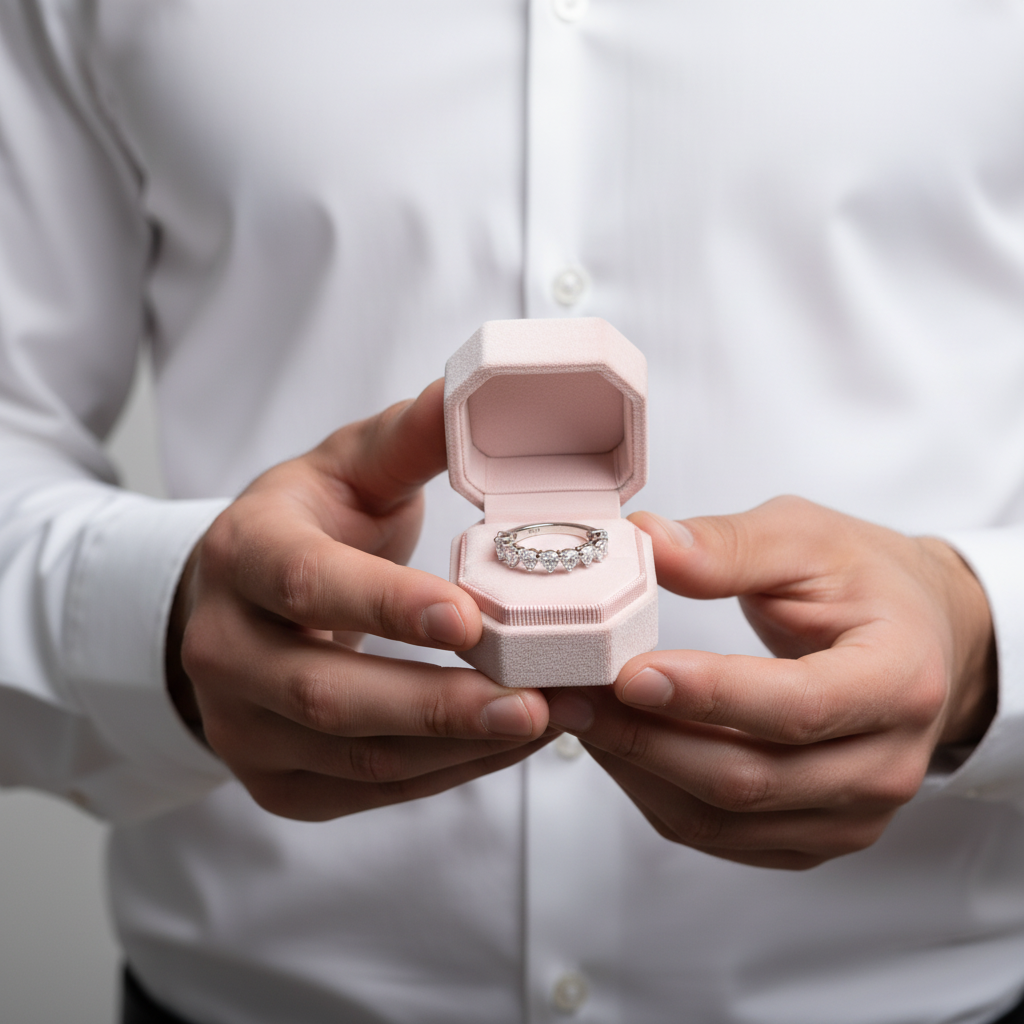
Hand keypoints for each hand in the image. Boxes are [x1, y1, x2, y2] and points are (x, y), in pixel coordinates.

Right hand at [167, 380, 549, 820]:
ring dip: (458, 748)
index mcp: (243, 554)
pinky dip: (443, 775)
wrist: (241, 602)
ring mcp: (241, 725)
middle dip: (439, 705)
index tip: (471, 619)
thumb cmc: (307, 526)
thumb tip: (473, 393)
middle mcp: (224, 647)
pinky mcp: (274, 778)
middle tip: (538, 701)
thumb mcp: (347, 468)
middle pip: (326, 693)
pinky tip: (507, 746)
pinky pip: (364, 791)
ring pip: (353, 756)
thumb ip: (409, 438)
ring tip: (551, 723)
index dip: (385, 605)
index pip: (306, 583)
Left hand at [547, 496, 996, 868]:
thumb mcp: (804, 537)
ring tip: (579, 717)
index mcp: (900, 680)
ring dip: (639, 771)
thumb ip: (727, 546)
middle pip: (751, 778)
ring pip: (725, 819)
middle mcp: (888, 763)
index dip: (708, 694)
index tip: (629, 672)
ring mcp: (853, 812)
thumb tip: (646, 542)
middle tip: (570, 696)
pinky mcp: (814, 833)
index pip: (799, 706)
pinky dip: (657, 794)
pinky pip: (721, 835)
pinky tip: (619, 745)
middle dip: (645, 738)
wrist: (916, 635)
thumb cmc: (864, 580)